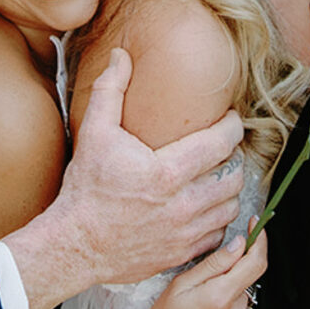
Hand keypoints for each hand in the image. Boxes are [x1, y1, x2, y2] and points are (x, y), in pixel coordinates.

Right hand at [7, 50, 243, 308]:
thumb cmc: (86, 189)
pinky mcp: (182, 254)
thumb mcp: (94, 133)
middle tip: (222, 148)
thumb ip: (110, 90)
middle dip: (233, 159)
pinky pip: (218, 235)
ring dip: (228, 190)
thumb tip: (122, 54)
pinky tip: (204, 207)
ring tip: (216, 176)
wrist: (75, 245)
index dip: (233, 126)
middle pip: (234, 177)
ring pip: (230, 208)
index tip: (230, 118)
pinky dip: (217, 220)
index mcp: (168, 172)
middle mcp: (183, 205)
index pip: (221, 143)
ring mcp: (185, 233)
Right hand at [124, 229, 268, 308]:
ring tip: (200, 303)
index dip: (260, 240)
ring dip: (228, 291)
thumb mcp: (179, 286)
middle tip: (206, 277)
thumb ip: (213, 263)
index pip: (256, 261)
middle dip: (233, 269)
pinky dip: (227, 308)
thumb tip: (239, 245)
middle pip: (248, 278)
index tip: (257, 227)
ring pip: (242, 296)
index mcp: (219, 297)